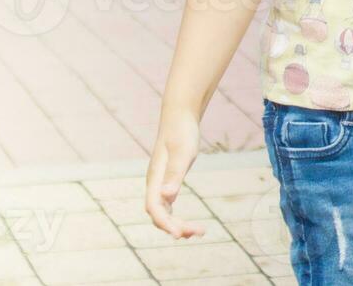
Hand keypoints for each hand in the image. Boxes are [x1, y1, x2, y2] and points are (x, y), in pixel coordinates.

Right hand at [145, 109, 207, 239]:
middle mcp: (154, 184)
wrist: (180, 118)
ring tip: (198, 233)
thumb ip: (175, 175)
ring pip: (163, 212)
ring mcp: (159, 184)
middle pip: (159, 214)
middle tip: (198, 233)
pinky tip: (188, 224)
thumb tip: (167, 196)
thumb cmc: (182, 133)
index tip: (179, 234)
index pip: (154, 208)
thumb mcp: (183, 153)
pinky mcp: (167, 182)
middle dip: (175, 227)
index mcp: (155, 179)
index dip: (165, 223)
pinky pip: (167, 206)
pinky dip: (176, 217)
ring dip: (177, 225)